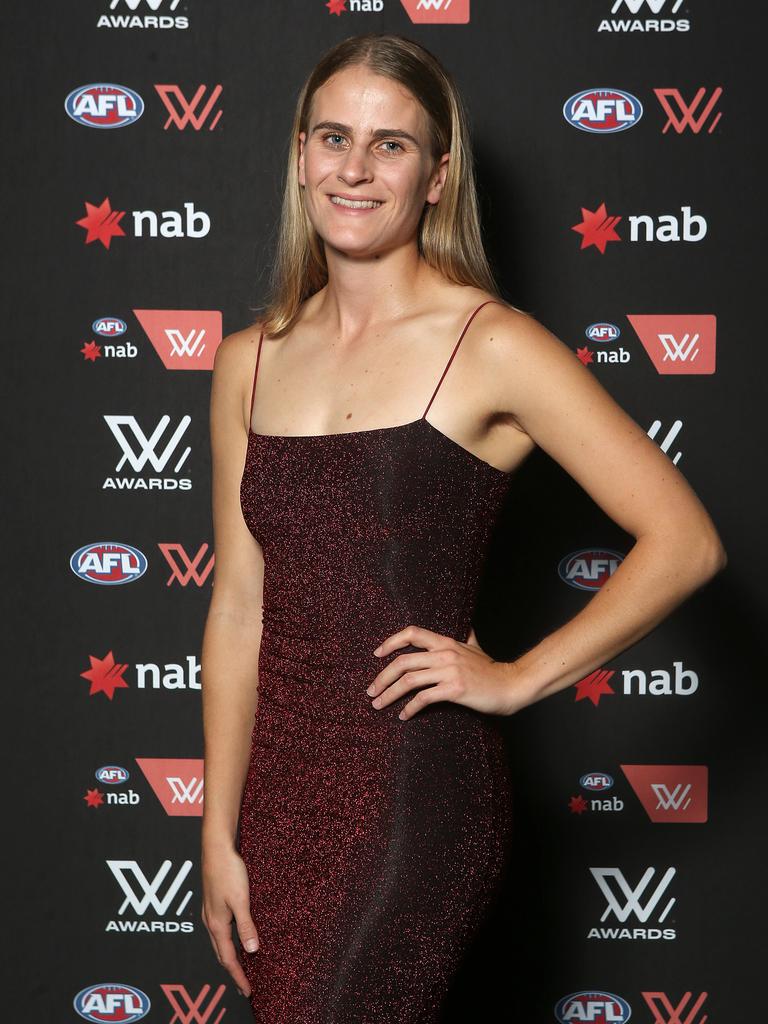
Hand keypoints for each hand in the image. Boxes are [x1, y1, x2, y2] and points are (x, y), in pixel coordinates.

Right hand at [201, 843, 259, 997]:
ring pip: (218, 942)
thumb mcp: (241, 899)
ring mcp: (209, 912)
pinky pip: (219, 930)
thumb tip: (251, 950)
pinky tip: (233, 937)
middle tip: (243, 987)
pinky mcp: (213, 902)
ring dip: (228, 957)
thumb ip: (246, 925)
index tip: (247, 992)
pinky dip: (226, 942)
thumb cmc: (228, 870)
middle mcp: (210, 921)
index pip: (228, 958)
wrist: (216, 847)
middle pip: (220, 954)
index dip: (238, 976)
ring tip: (239, 967)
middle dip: (232, 971)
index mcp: (217, 924)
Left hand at [368, 624, 529, 718]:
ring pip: (409, 681)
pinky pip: (423, 698)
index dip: (391, 642)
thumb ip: (465, 637)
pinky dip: (409, 708)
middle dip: (382, 677)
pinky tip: (404, 716)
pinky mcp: (454, 690)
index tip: (377, 654)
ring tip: (379, 704)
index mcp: (446, 642)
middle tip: (371, 690)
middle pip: (403, 662)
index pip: (412, 633)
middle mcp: (445, 654)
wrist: (511, 685)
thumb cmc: (491, 669)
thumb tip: (465, 627)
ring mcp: (449, 671)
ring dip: (389, 694)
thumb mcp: (475, 647)